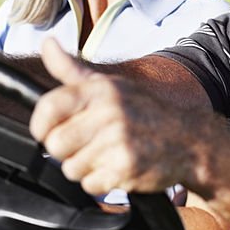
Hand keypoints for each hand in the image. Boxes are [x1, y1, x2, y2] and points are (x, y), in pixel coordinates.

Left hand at [29, 39, 198, 195]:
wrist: (188, 141)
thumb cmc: (144, 112)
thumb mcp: (110, 85)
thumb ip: (71, 69)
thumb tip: (47, 43)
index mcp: (100, 91)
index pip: (49, 107)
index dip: (41, 125)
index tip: (48, 130)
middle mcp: (109, 114)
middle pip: (55, 144)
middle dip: (65, 151)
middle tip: (86, 145)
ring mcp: (118, 143)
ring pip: (71, 168)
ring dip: (84, 168)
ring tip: (105, 155)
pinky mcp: (125, 170)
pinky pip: (91, 185)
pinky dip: (100, 182)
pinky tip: (116, 168)